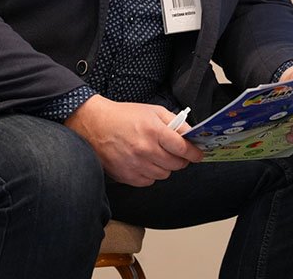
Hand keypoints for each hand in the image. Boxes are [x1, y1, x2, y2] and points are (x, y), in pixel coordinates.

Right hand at [65, 95, 203, 185]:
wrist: (94, 125)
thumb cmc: (124, 116)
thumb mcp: (153, 110)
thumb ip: (175, 122)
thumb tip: (190, 134)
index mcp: (154, 131)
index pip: (183, 149)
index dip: (194, 153)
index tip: (198, 154)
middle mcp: (145, 150)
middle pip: (176, 164)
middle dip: (181, 159)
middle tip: (177, 153)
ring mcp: (135, 165)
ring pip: (164, 175)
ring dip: (166, 167)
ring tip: (157, 155)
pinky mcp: (126, 176)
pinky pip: (149, 182)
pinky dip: (151, 174)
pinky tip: (145, 162)